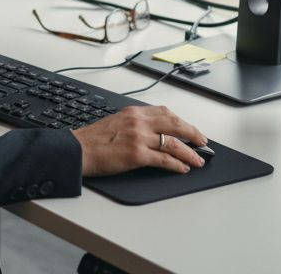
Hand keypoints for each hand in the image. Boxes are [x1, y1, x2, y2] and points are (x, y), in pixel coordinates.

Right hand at [71, 105, 206, 175]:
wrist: (77, 150)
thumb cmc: (93, 140)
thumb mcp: (116, 121)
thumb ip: (135, 123)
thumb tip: (154, 133)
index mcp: (133, 112)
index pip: (165, 112)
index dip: (181, 121)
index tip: (189, 129)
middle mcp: (138, 121)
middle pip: (175, 124)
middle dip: (192, 133)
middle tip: (202, 142)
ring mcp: (139, 137)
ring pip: (174, 143)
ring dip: (189, 153)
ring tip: (198, 160)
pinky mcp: (137, 155)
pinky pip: (165, 159)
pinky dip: (177, 164)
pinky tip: (183, 168)